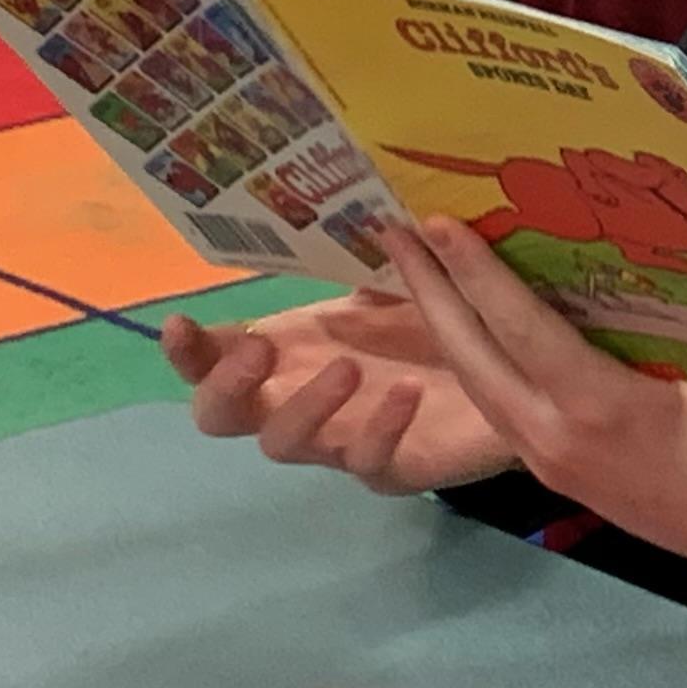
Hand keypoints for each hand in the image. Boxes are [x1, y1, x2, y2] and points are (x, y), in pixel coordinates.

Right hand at [163, 288, 518, 494]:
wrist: (505, 375)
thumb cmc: (427, 328)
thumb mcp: (389, 287)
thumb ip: (356, 263)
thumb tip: (341, 218)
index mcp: (286, 353)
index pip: (209, 361)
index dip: (186, 352)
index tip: (181, 324)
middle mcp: (296, 401)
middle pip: (219, 417)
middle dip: (225, 387)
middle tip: (259, 352)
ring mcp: (336, 442)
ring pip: (283, 444)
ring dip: (306, 405)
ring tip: (349, 367)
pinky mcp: (387, 469)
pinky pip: (367, 463)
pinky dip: (381, 428)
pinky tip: (406, 393)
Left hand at [373, 217, 686, 590]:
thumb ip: (642, 328)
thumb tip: (598, 266)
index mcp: (603, 406)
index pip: (522, 330)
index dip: (476, 274)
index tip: (440, 224)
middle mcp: (556, 435)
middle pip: (473, 356)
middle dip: (429, 291)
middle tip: (394, 230)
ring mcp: (546, 458)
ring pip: (476, 382)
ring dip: (440, 323)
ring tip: (413, 267)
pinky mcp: (550, 469)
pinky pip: (498, 404)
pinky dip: (473, 357)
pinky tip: (464, 325)